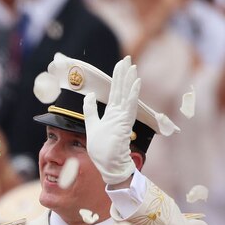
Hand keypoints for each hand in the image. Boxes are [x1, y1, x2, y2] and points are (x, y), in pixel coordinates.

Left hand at [82, 56, 139, 185]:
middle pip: (121, 90)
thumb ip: (90, 111)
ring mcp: (123, 118)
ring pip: (126, 95)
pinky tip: (136, 83)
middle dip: (124, 74)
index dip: (117, 78)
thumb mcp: (92, 125)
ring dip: (129, 80)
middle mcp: (119, 114)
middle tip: (128, 59)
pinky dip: (132, 94)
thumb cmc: (102, 150)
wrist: (109, 165)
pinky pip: (129, 106)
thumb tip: (88, 95)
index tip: (120, 64)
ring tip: (132, 66)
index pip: (115, 92)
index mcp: (112, 113)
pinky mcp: (124, 124)